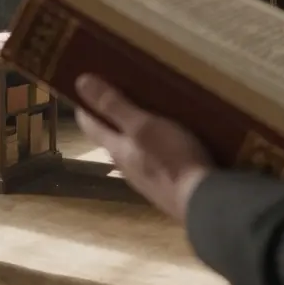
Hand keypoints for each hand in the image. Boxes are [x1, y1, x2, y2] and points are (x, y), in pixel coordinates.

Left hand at [74, 74, 213, 221]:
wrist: (203, 202)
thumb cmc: (171, 159)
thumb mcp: (143, 126)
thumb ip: (114, 106)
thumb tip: (81, 82)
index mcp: (117, 149)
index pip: (91, 126)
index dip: (84, 109)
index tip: (80, 91)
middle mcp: (127, 166)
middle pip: (110, 140)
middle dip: (109, 120)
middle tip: (116, 97)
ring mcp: (147, 180)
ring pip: (132, 153)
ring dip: (133, 136)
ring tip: (145, 117)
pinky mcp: (167, 187)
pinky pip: (154, 163)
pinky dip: (153, 148)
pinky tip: (168, 143)